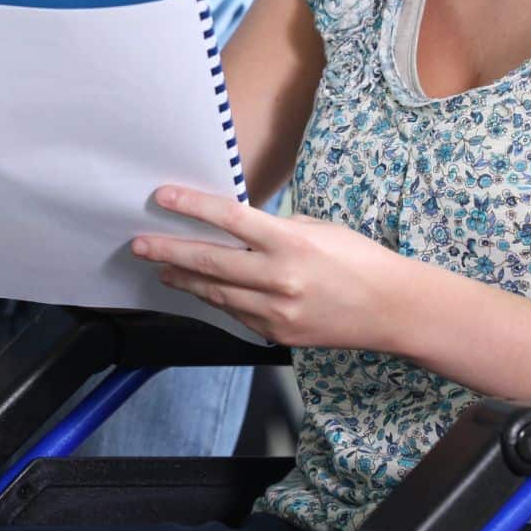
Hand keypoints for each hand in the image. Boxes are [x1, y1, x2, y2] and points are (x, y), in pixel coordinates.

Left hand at [133, 184, 406, 349]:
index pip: (229, 218)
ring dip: (184, 278)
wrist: (392, 309)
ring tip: (161, 267)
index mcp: (290, 242)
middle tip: (139, 244)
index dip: (191, 206)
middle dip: (168, 251)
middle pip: (209, 261)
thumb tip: (236, 225)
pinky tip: (200, 289)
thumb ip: (275, 227)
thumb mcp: (318, 229)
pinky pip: (236, 313)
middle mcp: (279, 277)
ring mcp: (276, 310)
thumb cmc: (359, 259)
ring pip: (215, 292)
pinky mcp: (277, 333)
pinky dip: (215, 299)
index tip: (161, 197)